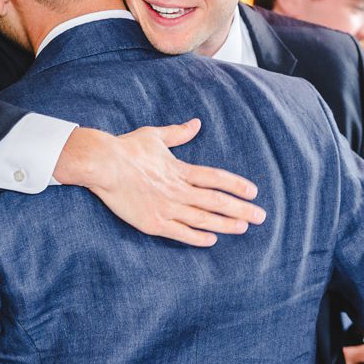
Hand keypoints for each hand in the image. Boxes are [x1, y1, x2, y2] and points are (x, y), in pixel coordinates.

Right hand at [54, 120, 265, 246]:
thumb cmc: (126, 148)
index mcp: (181, 169)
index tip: (253, 192)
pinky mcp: (153, 222)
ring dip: (226, 224)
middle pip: (217, 202)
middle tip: (261, 216)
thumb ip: (178, 134)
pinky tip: (212, 240)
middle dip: (241, 209)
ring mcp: (167, 208)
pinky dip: (198, 237)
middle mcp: (179, 190)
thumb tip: (196, 124)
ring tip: (244, 228)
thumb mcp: (155, 136)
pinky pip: (181, 233)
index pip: (217, 179)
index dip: (237, 185)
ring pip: (203, 219)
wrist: (102, 165)